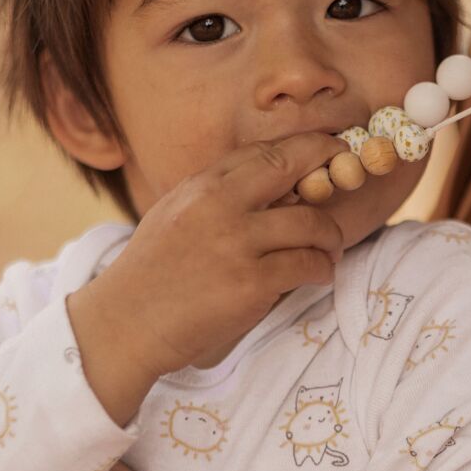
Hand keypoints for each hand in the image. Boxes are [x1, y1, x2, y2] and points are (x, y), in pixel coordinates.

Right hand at [67, 133, 345, 423]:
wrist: (125, 324)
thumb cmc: (155, 272)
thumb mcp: (178, 213)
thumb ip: (222, 195)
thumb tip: (282, 184)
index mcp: (203, 186)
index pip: (267, 151)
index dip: (308, 147)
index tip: (331, 149)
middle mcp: (220, 206)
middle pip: (293, 168)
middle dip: (329, 169)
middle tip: (346, 180)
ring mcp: (237, 245)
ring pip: (312, 224)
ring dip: (331, 238)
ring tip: (328, 250)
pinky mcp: (251, 285)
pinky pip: (307, 266)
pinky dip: (321, 269)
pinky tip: (318, 274)